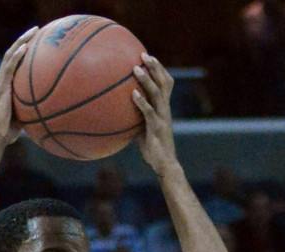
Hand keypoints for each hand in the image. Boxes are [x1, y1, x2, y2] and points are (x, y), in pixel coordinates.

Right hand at [0, 26, 38, 147]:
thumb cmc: (7, 133)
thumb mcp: (23, 118)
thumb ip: (32, 111)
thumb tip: (49, 113)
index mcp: (5, 86)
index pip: (13, 63)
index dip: (23, 51)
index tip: (35, 42)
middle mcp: (1, 81)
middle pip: (12, 54)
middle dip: (24, 40)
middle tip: (37, 30)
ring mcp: (0, 83)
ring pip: (10, 56)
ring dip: (22, 41)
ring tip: (34, 31)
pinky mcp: (0, 88)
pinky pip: (9, 68)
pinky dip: (17, 56)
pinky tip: (26, 47)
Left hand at [131, 54, 177, 176]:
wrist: (164, 164)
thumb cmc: (153, 148)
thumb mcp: (143, 130)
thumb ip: (136, 119)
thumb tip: (118, 113)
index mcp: (163, 108)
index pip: (165, 83)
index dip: (159, 69)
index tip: (148, 57)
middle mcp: (165, 109)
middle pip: (163, 82)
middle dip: (155, 67)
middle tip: (143, 54)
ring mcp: (162, 117)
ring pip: (157, 93)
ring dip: (147, 80)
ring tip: (136, 69)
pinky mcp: (157, 128)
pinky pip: (149, 112)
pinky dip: (141, 102)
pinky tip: (132, 94)